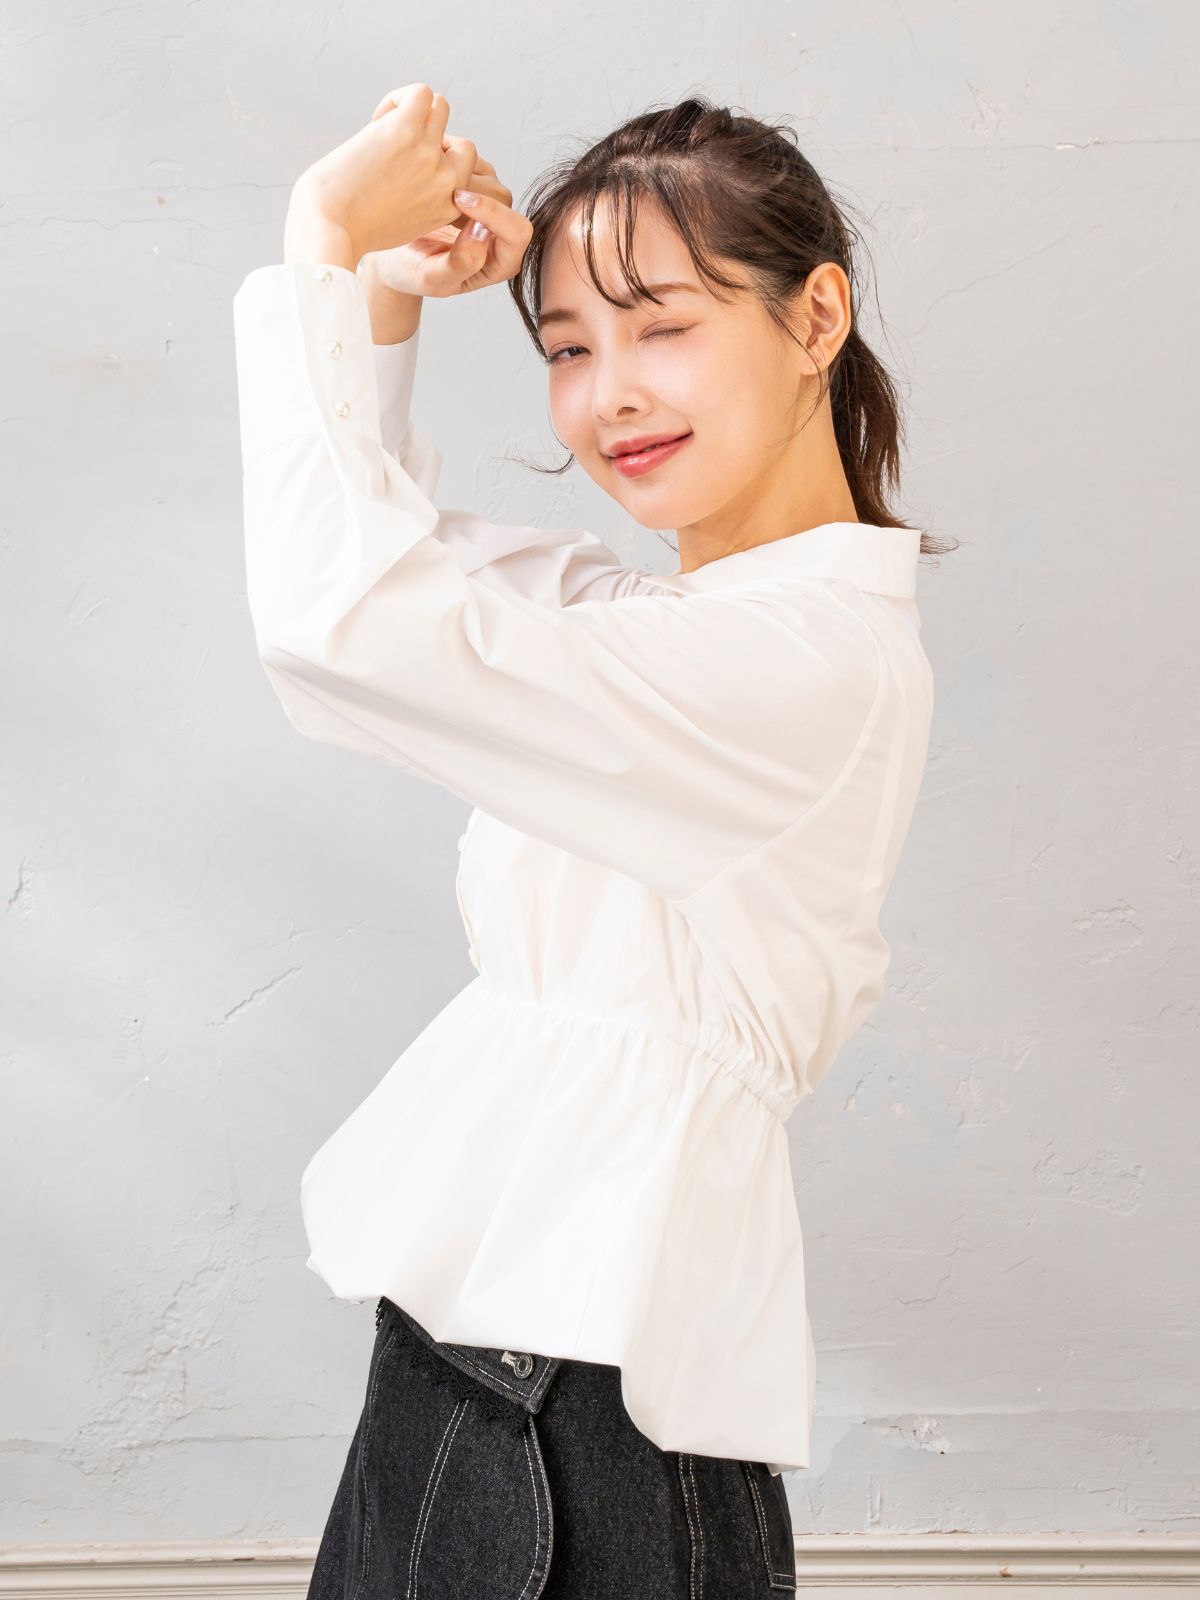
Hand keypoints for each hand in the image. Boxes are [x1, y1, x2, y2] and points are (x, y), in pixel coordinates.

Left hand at [289, 83, 474, 263]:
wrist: (328, 226)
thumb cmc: (353, 229)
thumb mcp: (403, 225)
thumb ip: (421, 202)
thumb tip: (414, 172)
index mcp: (448, 207)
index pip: (463, 173)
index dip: (439, 165)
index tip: (407, 172)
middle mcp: (446, 181)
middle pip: (464, 145)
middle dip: (436, 142)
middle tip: (399, 152)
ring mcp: (428, 153)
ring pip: (441, 108)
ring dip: (414, 112)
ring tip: (386, 130)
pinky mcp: (405, 129)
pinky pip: (420, 92)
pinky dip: (399, 98)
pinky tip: (378, 119)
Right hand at [361, 134, 532, 299]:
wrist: (392, 253)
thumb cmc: (411, 273)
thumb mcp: (432, 278)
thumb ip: (462, 263)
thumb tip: (483, 232)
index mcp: (502, 263)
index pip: (517, 233)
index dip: (490, 212)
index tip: (457, 198)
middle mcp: (501, 234)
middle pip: (505, 199)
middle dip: (472, 191)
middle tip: (439, 192)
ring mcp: (489, 209)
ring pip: (489, 177)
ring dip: (460, 174)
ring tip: (430, 184)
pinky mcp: (474, 187)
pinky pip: (472, 163)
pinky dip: (451, 161)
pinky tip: (429, 173)